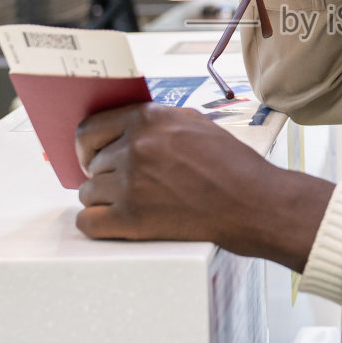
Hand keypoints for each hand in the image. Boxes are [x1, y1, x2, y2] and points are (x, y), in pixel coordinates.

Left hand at [75, 103, 333, 271]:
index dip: (88, 145)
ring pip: (88, 192)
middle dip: (104, 174)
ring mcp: (130, 183)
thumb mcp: (195, 123)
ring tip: (125, 204)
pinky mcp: (131, 219)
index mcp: (148, 119)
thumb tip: (127, 128)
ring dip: (103, 199)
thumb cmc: (233, 165)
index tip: (93, 156)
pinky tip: (109, 223)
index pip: (90, 128)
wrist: (254, 203)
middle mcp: (135, 146)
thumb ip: (157, 121)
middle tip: (120, 185)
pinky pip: (88, 222)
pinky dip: (95, 224)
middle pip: (92, 162)